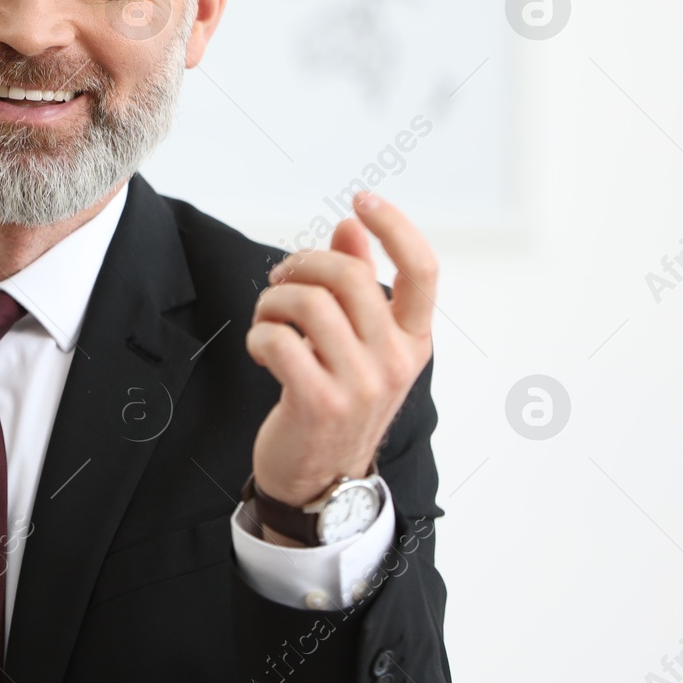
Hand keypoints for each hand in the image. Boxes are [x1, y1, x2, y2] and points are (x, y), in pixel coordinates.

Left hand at [246, 191, 435, 515]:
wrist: (321, 482)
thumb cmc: (335, 402)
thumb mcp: (360, 346)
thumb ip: (358, 286)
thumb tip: (349, 227)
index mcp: (413, 341)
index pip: (423, 270)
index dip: (395, 226)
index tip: (362, 200)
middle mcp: (395, 361)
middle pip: (350, 275)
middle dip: (303, 264)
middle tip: (281, 280)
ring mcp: (360, 385)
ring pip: (308, 303)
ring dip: (273, 301)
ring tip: (267, 319)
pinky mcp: (318, 402)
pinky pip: (279, 340)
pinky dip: (259, 335)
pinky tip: (261, 349)